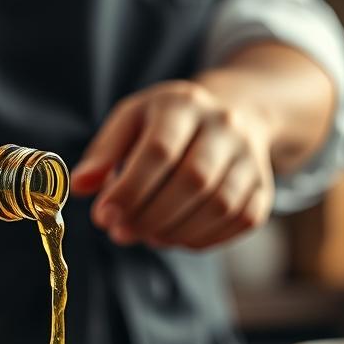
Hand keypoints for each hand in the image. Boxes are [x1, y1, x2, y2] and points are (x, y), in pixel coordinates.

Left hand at [72, 81, 275, 250]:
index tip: (103, 216)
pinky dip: (201, 238)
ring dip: (175, 231)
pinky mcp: (263, 190)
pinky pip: (237, 222)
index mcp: (185, 104)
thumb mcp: (131, 120)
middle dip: (150, 216)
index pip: (160, 150)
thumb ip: (103, 152)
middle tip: (120, 232)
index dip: (130, 190)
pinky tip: (174, 236)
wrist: (232, 115)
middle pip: (193, 180)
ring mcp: (251, 158)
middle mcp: (226, 126)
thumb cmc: (168, 123)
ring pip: (219, 205)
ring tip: (145, 234)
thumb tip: (81, 186)